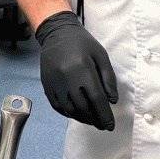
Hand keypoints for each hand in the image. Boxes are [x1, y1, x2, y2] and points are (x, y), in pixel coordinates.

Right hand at [35, 10, 118, 130]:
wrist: (57, 33)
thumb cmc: (81, 43)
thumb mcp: (101, 55)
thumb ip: (108, 78)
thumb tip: (112, 100)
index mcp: (82, 69)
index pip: (96, 99)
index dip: (104, 115)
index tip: (110, 125)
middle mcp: (66, 78)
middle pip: (82, 107)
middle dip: (94, 120)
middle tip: (102, 125)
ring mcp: (54, 82)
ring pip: (69, 109)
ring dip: (81, 118)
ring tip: (91, 120)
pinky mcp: (46, 84)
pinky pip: (57, 106)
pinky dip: (68, 113)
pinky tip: (76, 114)